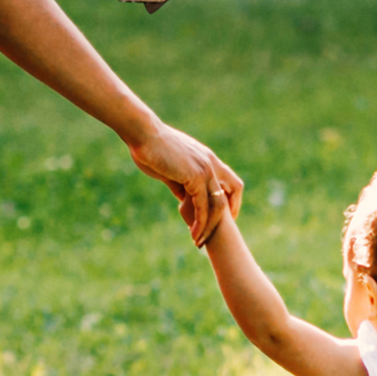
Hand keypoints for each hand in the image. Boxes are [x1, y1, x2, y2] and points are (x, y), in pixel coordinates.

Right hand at [127, 119, 241, 243]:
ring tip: (199, 241)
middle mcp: (211, 163)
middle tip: (216, 233)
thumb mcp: (170, 169)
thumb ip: (180, 184)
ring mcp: (205, 169)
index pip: (230, 181)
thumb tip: (183, 199)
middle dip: (228, 215)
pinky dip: (200, 222)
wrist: (143, 134)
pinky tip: (193, 233)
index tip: (223, 216)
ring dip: (210, 226)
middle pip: (233, 191)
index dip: (231, 199)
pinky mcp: (195, 176)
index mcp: (207, 159)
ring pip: (218, 204)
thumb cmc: (151, 148)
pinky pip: (203, 206)